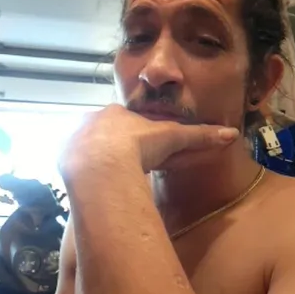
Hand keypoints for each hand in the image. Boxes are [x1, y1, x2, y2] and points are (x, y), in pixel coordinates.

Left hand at [59, 105, 238, 177]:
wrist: (101, 162)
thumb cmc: (139, 146)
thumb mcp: (172, 139)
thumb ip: (199, 137)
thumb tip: (231, 135)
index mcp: (118, 112)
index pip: (128, 120)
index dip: (135, 135)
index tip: (142, 150)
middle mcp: (93, 120)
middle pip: (106, 131)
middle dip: (114, 145)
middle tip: (124, 165)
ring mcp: (75, 137)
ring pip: (87, 145)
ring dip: (95, 157)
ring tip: (106, 175)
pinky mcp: (63, 155)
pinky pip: (72, 160)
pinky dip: (80, 169)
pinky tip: (88, 181)